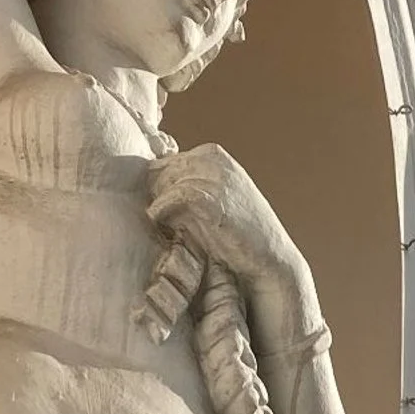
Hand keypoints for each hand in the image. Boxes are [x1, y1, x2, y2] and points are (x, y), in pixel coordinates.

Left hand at [146, 145, 302, 298]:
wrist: (270, 259)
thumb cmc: (234, 237)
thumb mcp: (208, 203)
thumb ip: (183, 189)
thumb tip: (144, 189)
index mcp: (212, 154)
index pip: (163, 161)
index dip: (156, 187)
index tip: (157, 210)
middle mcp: (213, 158)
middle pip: (159, 169)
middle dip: (155, 194)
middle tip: (157, 220)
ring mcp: (215, 175)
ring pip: (164, 181)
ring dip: (158, 204)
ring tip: (160, 224)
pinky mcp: (214, 196)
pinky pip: (174, 196)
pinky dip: (163, 209)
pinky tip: (160, 223)